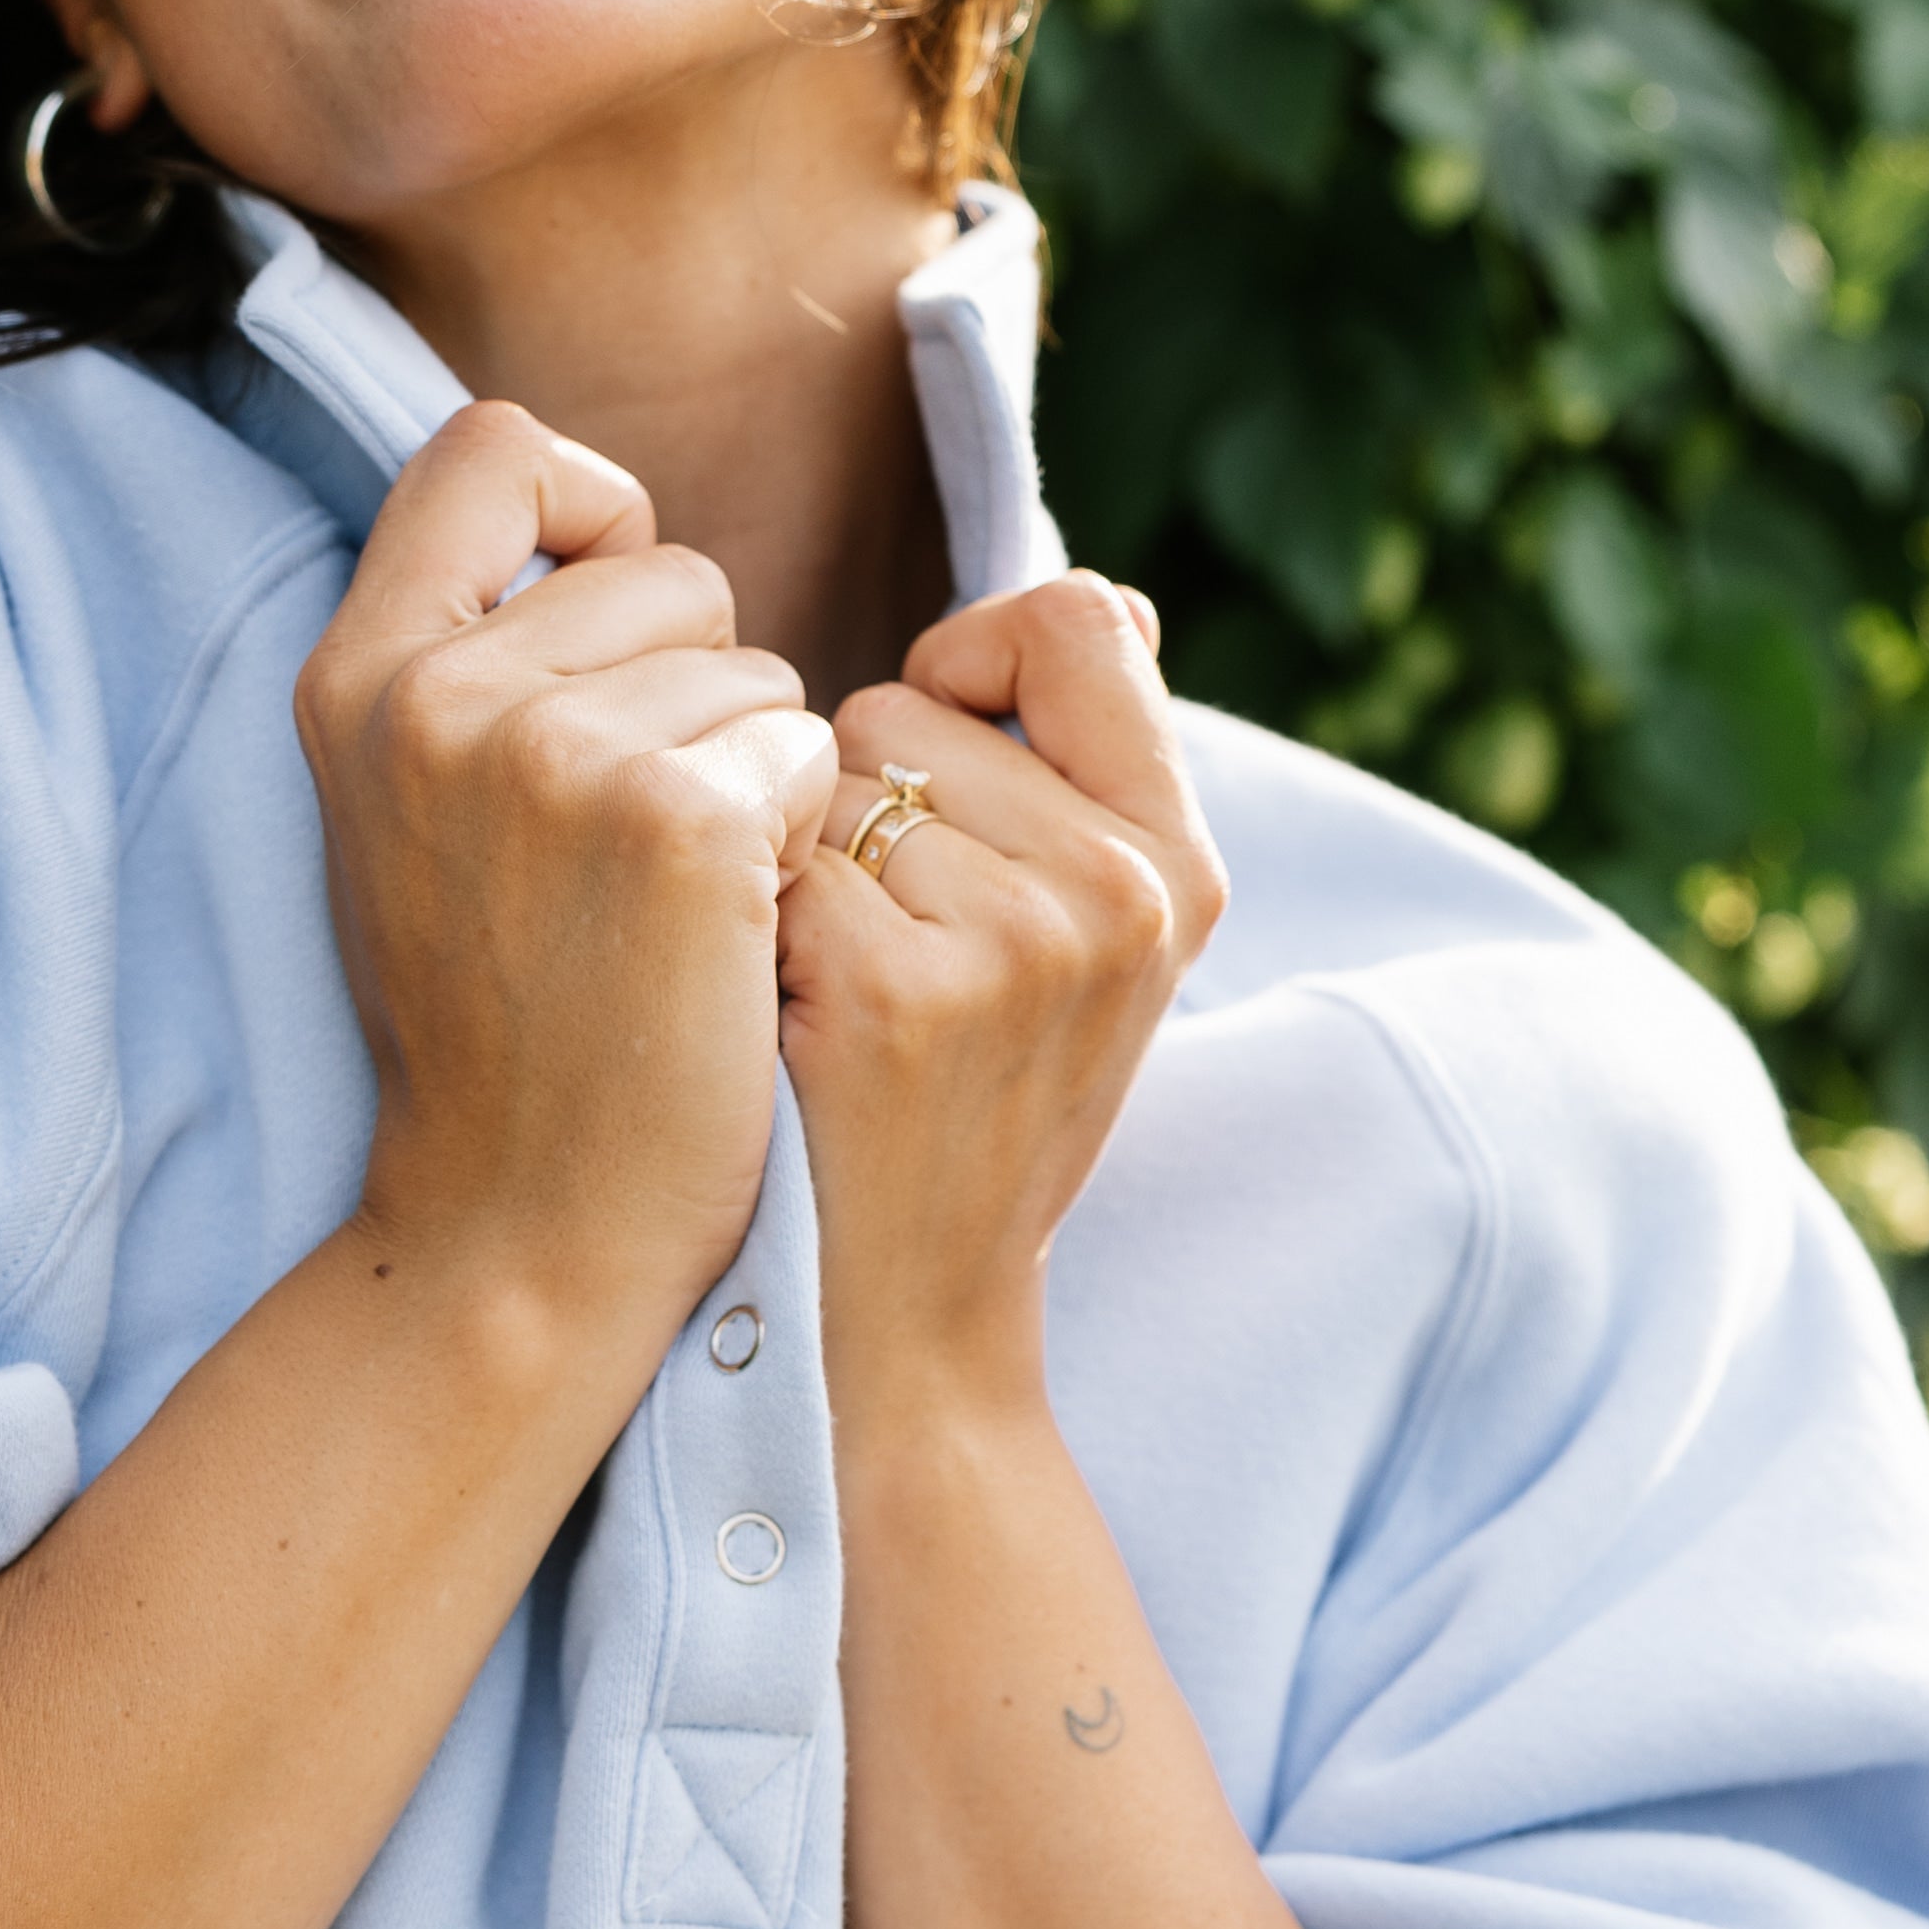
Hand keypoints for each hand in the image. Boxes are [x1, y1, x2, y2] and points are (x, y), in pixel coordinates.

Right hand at [296, 404, 837, 1363]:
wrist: (523, 1232)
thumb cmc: (503, 1035)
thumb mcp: (420, 823)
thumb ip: (475, 671)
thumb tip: (611, 526)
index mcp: (357, 677)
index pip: (491, 451)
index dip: (586, 510)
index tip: (619, 620)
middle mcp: (437, 692)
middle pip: (666, 566)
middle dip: (702, 685)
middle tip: (646, 852)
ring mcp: (554, 751)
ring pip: (757, 666)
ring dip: (758, 775)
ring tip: (678, 913)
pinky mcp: (678, 820)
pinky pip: (808, 751)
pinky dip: (800, 841)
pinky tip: (732, 941)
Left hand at [776, 573, 1225, 1441]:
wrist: (900, 1325)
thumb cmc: (962, 1113)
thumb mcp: (1082, 952)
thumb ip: (1088, 778)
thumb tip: (1106, 603)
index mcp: (1179, 862)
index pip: (1076, 617)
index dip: (972, 659)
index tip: (931, 759)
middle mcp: (1120, 892)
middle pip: (908, 709)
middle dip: (857, 806)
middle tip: (885, 956)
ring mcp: (1016, 943)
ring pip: (822, 785)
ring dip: (795, 876)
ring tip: (837, 1002)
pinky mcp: (895, 995)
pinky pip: (767, 863)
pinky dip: (748, 937)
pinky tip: (785, 1033)